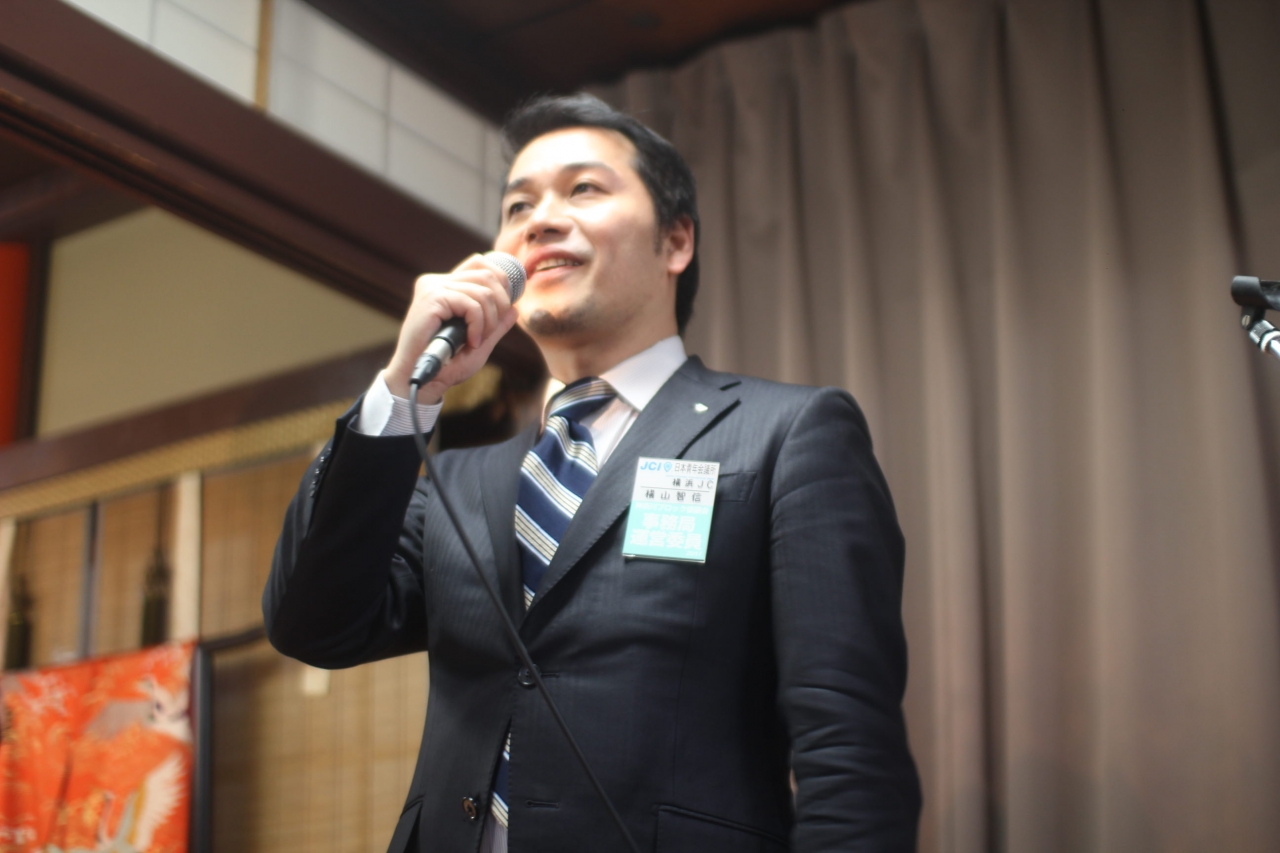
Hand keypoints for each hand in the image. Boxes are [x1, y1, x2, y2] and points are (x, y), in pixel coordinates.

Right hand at [384, 254, 519, 403]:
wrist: (418, 379)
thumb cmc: (445, 365)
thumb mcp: (479, 343)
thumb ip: (496, 326)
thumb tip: (515, 309)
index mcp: (445, 286)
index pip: (479, 263)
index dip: (501, 279)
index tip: (505, 308)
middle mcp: (437, 281)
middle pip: (487, 274)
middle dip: (501, 304)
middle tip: (491, 331)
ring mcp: (433, 287)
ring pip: (483, 291)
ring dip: (490, 320)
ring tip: (478, 341)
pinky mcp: (431, 298)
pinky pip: (471, 305)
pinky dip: (478, 325)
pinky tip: (471, 342)